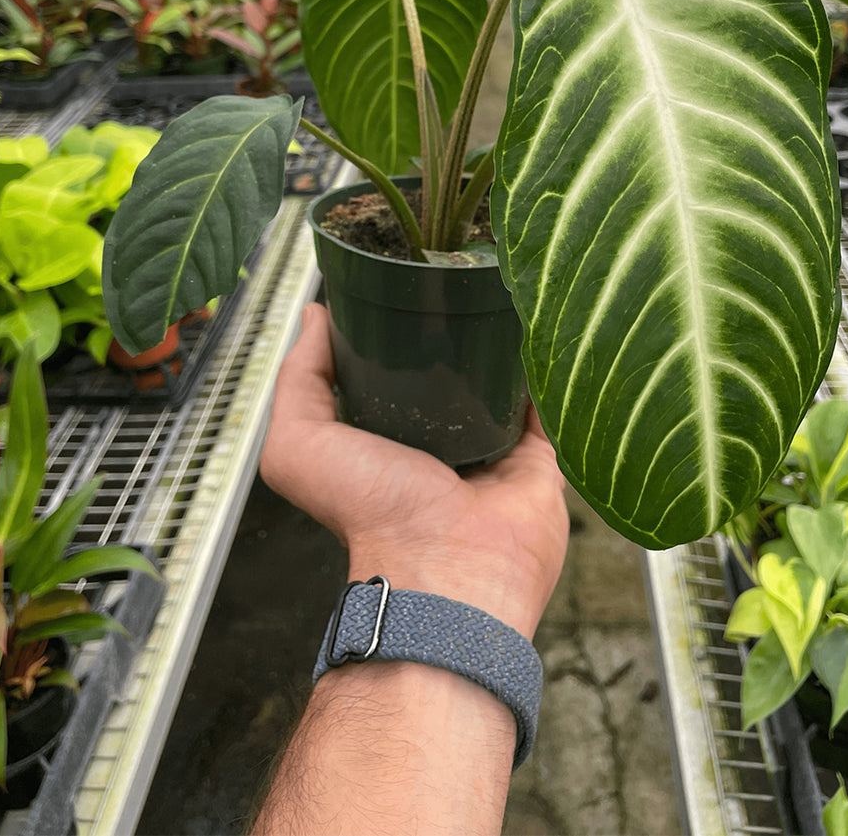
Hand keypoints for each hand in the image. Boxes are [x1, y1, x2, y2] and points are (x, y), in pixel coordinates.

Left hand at [260, 303, 568, 638]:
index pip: (390, 376)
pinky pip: (548, 408)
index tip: (397, 281)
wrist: (447, 568)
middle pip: (449, 377)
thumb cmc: (369, 513)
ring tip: (500, 290)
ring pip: (502, 387)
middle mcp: (440, 448)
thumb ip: (299, 381)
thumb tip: (315, 316)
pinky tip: (540, 332)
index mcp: (387, 443)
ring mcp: (493, 454)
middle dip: (450, 333)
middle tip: (453, 278)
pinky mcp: (538, 461)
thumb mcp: (301, 445)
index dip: (389, 333)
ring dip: (503, 346)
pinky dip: (548, 374)